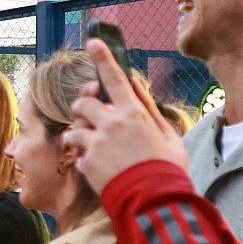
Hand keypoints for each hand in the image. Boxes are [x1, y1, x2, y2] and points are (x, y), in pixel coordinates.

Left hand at [61, 38, 189, 189]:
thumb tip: (134, 86)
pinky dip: (84, 161)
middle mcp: (112, 123)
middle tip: (92, 122)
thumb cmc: (167, 169)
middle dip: (83, 110)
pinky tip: (101, 170)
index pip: (114, 78)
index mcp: (135, 113)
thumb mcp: (168, 136)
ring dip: (79, 137)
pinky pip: (76, 154)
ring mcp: (97, 142)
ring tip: (94, 150)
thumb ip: (149, 109)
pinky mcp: (87, 161)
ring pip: (74, 128)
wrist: (155, 200)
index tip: (93, 42)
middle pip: (83, 102)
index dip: (103, 58)